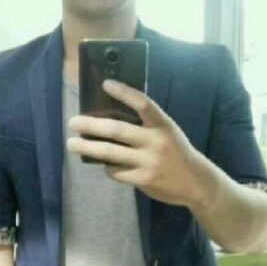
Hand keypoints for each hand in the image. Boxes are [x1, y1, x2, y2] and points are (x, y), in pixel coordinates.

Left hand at [67, 79, 207, 207]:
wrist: (195, 181)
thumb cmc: (175, 151)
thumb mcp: (167, 131)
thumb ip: (146, 124)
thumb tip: (110, 115)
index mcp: (163, 124)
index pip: (143, 103)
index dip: (124, 92)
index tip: (105, 84)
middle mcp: (156, 141)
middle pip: (116, 130)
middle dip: (90, 125)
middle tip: (72, 122)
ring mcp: (149, 162)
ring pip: (110, 153)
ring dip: (87, 147)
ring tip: (71, 144)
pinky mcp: (144, 179)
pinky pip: (116, 171)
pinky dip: (107, 167)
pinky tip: (103, 163)